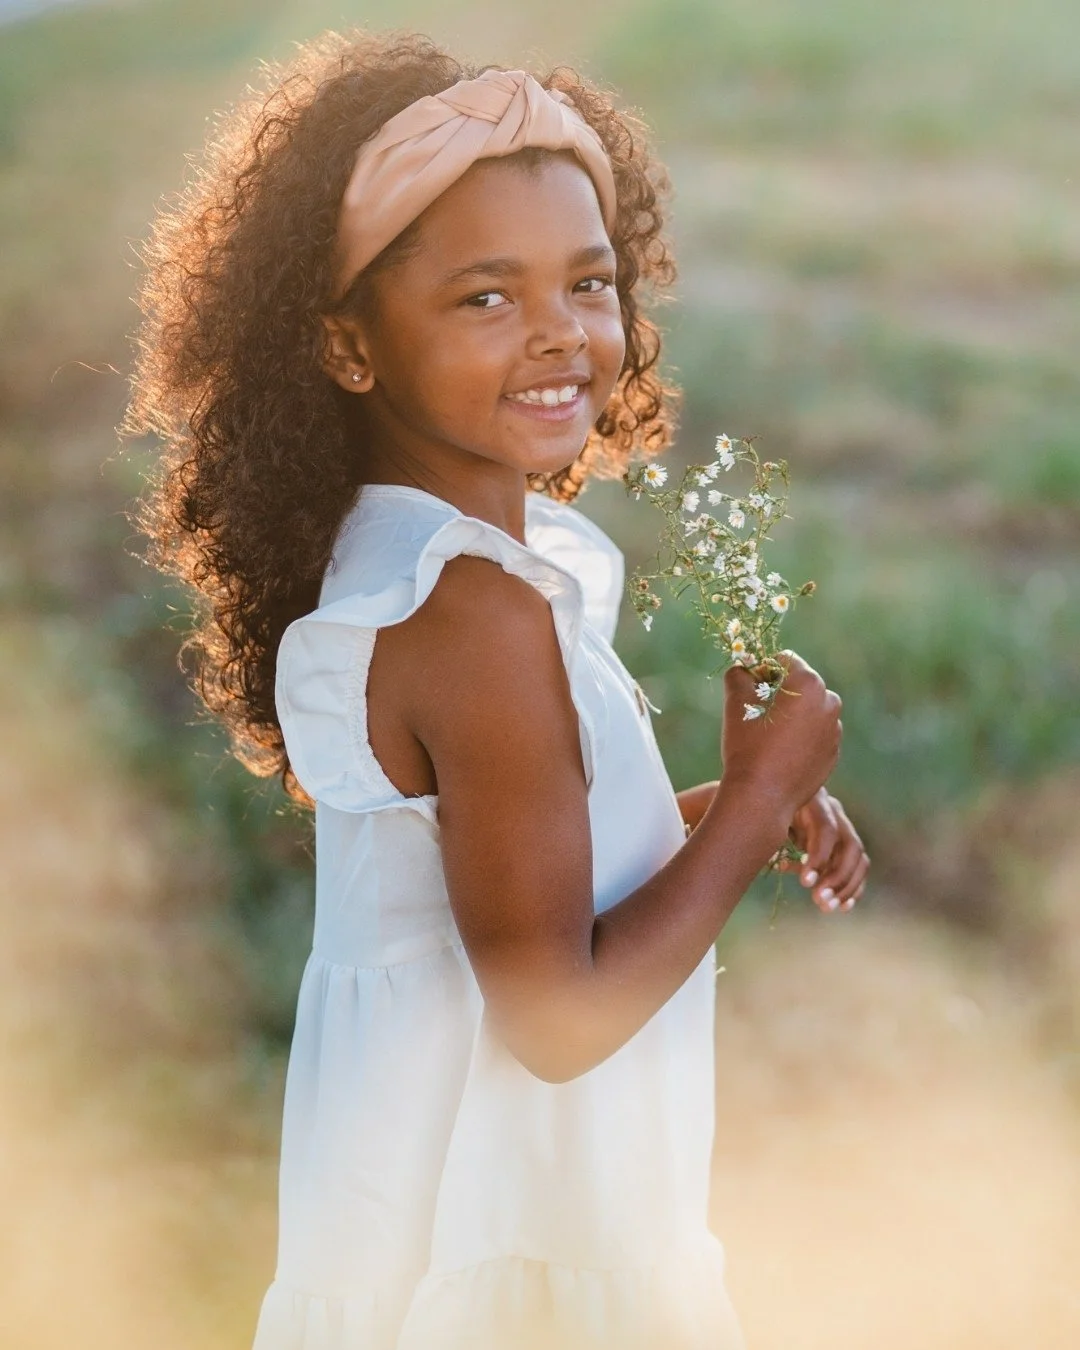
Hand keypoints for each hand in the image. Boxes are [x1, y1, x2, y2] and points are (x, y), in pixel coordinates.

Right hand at [721, 650, 842, 821]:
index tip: (750, 691)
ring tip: (768, 738)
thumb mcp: (735, 701)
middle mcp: (829, 703)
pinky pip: (815, 735)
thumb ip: (739, 674)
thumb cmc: (747, 745)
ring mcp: (834, 731)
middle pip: (801, 685)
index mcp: (809, 683)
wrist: (762, 797)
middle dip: (780, 694)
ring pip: (809, 711)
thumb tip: (743, 668)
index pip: (785, 661)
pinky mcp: (832, 754)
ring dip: (791, 716)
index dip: (763, 671)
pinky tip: (779, 754)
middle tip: (757, 715)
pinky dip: (800, 738)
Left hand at [774, 786, 869, 913]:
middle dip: (837, 877)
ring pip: (859, 860)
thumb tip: (782, 864)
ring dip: (845, 887)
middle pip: (850, 847)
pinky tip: (842, 907)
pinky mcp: (847, 844)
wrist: (777, 792)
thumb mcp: (770, 817)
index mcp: (815, 802)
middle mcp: (835, 812)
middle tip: (819, 900)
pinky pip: (859, 868)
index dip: (819, 857)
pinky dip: (852, 889)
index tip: (805, 883)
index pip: (827, 829)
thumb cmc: (769, 808)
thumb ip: (775, 837)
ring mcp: (845, 827)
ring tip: (827, 907)